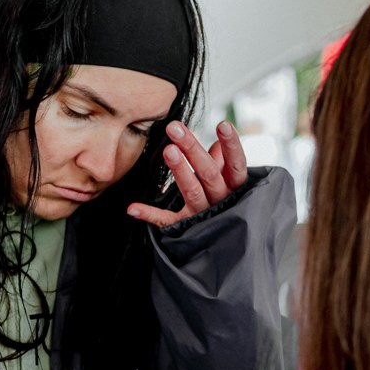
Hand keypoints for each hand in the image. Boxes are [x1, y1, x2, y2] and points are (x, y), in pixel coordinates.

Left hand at [128, 120, 249, 227]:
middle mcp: (221, 201)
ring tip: (168, 150)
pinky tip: (133, 208)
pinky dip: (149, 214)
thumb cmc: (225, 203)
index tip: (222, 124)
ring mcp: (203, 215)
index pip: (236, 165)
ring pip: (192, 192)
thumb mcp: (228, 182)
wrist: (225, 245)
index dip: (231, 145)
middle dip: (192, 149)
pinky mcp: (185, 228)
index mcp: (234, 187)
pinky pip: (167, 221)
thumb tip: (219, 141)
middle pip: (209, 174)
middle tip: (174, 128)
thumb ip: (223, 162)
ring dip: (180, 171)